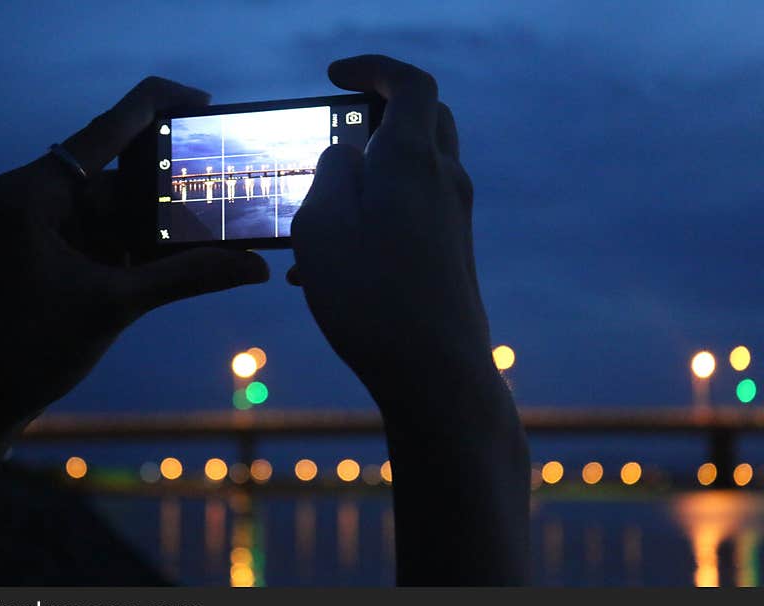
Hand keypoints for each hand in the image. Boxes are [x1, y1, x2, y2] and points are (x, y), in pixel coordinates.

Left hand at [0, 77, 268, 428]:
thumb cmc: (31, 349)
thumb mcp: (116, 306)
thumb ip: (188, 277)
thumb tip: (256, 266)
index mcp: (34, 192)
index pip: (105, 130)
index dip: (159, 107)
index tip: (206, 102)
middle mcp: (37, 197)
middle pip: (118, 174)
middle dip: (168, 190)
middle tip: (221, 195)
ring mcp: (47, 225)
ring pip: (119, 209)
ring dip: (158, 227)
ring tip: (210, 236)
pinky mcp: (57, 251)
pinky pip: (110, 234)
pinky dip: (142, 247)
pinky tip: (177, 260)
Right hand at [291, 55, 495, 410]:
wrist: (435, 372)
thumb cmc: (371, 297)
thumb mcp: (323, 223)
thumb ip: (331, 171)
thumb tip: (347, 155)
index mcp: (411, 160)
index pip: (410, 84)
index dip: (374, 68)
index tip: (336, 74)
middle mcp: (442, 181)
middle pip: (424, 120)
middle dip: (379, 115)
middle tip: (336, 132)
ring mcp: (453, 219)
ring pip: (412, 173)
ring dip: (367, 179)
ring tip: (315, 222)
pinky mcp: (452, 254)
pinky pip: (413, 215)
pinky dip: (376, 218)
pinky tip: (331, 267)